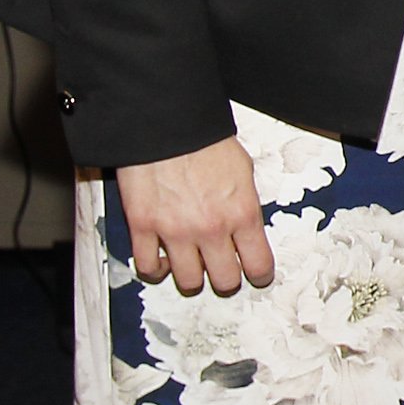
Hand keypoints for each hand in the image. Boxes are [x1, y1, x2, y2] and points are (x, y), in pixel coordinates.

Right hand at [114, 134, 273, 294]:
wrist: (166, 123)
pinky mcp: (143, 227)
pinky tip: (162, 259)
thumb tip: (247, 227)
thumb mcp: (243, 171)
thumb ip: (244, 204)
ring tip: (193, 265)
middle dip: (227, 279)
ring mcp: (175, 231)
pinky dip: (155, 268)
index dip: (260, 275)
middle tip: (223, 270)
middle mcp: (211, 228)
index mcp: (242, 213)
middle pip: (225, 281)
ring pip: (188, 281)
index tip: (257, 275)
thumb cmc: (205, 140)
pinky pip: (148, 267)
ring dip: (192, 277)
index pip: (259, 264)